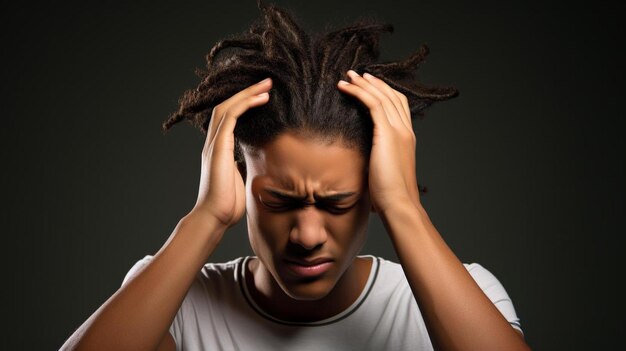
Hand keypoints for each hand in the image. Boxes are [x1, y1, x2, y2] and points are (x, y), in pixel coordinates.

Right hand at [191, 77, 271, 227]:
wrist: (215, 217)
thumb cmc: (228, 204)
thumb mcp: (240, 179)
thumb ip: (243, 166)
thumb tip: (255, 161)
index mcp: (219, 149)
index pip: (229, 117)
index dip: (245, 103)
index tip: (264, 95)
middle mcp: (214, 143)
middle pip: (227, 106)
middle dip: (247, 92)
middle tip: (268, 82)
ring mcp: (214, 144)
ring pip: (227, 107)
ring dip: (247, 94)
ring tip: (266, 85)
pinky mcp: (218, 148)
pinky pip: (229, 118)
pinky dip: (245, 105)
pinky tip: (261, 99)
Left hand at [337, 70, 419, 213]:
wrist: (399, 204)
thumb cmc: (389, 197)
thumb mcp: (382, 173)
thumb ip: (376, 161)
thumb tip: (363, 164)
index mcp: (407, 139)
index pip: (399, 106)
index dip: (384, 93)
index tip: (369, 86)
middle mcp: (405, 131)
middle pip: (392, 96)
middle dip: (374, 83)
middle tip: (357, 74)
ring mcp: (398, 131)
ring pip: (382, 96)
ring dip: (364, 83)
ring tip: (348, 76)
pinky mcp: (387, 133)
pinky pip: (372, 104)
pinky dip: (358, 92)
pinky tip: (345, 87)